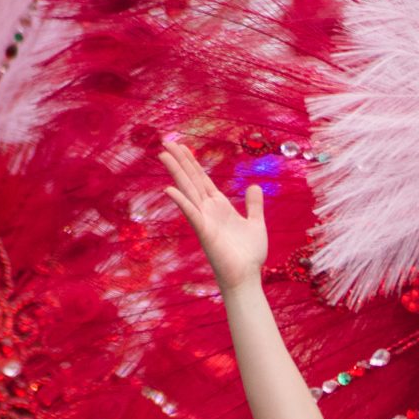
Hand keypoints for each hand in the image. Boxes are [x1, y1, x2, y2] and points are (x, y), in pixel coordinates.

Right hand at [162, 140, 267, 295]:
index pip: (202, 179)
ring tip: (163, 155)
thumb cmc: (249, 255)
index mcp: (219, 206)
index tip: (182, 146)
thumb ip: (254, 205)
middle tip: (166, 141)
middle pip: (191, 179)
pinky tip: (169, 189)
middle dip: (180, 160)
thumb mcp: (256, 224)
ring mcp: (204, 220)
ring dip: (176, 173)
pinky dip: (181, 201)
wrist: (247, 277)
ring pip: (188, 190)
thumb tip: (254, 186)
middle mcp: (208, 210)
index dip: (192, 162)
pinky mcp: (204, 232)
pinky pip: (191, 214)